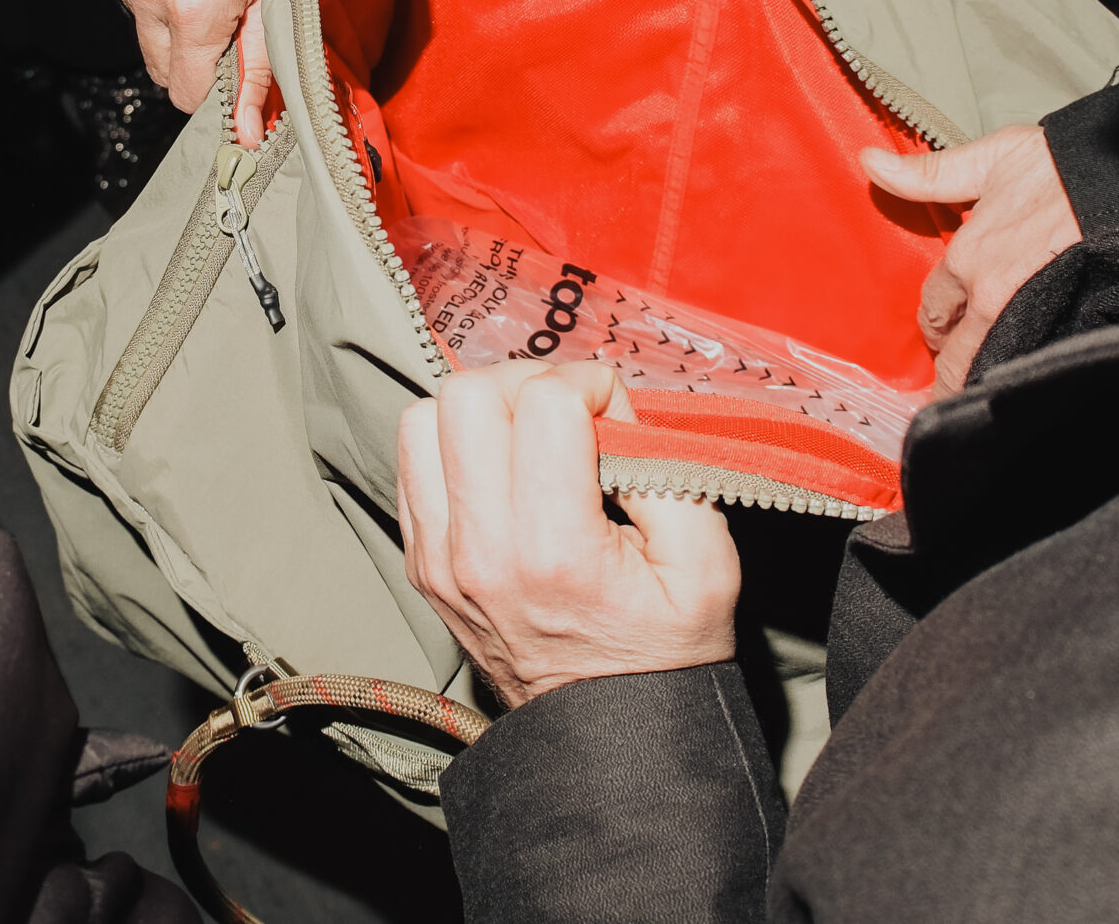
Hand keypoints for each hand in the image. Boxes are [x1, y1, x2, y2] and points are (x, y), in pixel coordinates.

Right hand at [82, 0, 315, 143]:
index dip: (213, 82)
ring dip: (166, 2)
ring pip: (139, 16)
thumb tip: (249, 133)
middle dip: (190, 45)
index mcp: (193, 8)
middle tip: (224, 1)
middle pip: (156, 60)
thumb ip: (260, 65)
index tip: (233, 58)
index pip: (184, 90)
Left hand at [397, 362, 739, 706]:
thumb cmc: (662, 649)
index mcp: (554, 550)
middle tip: (568, 415)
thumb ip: (670, 471)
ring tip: (528, 437)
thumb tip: (614, 412)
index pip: (544, 403)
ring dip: (481, 411)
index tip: (616, 418)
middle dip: (527, 383)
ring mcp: (438, 559)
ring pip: (423, 420)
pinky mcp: (421, 563)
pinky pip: (410, 463)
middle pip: (466, 397)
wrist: (607, 733)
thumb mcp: (707, 564)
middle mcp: (479, 552)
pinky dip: (452, 447)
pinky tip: (501, 471)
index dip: (592, 387)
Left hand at [862, 125, 1079, 397]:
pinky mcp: (1065, 327)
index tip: (941, 332)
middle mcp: (990, 295)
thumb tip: (867, 160)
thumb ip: (928, 174)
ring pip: (987, 366)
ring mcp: (1027, 316)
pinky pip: (1027, 365)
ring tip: (975, 398)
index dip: (936, 322)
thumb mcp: (989, 159)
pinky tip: (1016, 389)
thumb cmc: (1062, 166)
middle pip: (956, 350)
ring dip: (978, 380)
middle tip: (952, 378)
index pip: (934, 309)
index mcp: (967, 257)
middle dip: (951, 365)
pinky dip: (1016, 378)